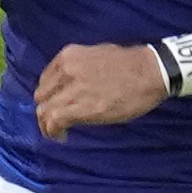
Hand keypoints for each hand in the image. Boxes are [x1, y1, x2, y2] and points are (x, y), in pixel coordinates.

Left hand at [31, 40, 170, 139]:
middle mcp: (65, 70)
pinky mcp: (81, 107)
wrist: (150, 71)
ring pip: (44, 111)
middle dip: (46, 111)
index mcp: (68, 56)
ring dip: (47, 125)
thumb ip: (78, 68)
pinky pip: (55, 121)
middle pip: (42, 97)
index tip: (56, 106)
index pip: (45, 80)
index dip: (49, 97)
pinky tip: (62, 136)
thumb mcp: (96, 56)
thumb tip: (71, 84)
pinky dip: (53, 131)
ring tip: (56, 133)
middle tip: (56, 122)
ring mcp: (72, 89)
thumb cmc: (130, 64)